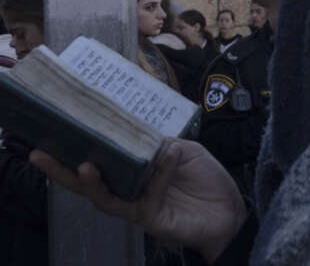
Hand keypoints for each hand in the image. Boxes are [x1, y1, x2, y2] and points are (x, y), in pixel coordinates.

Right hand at [30, 138, 246, 263]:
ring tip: (85, 166)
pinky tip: (169, 156)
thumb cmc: (208, 181)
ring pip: (105, 197)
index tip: (61, 129)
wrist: (232, 211)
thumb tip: (137, 135)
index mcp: (135, 170)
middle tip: (40, 155)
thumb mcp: (185, 150)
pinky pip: (146, 196)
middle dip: (62, 171)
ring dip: (93, 182)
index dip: (82, 146)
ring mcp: (138, 206)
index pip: (103, 158)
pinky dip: (158, 174)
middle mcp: (130, 189)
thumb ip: (160, 143)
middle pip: (88, 182)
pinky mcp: (152, 219)